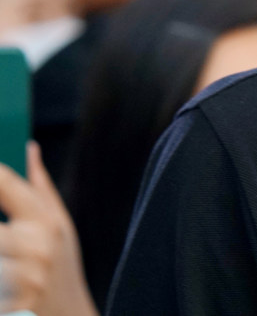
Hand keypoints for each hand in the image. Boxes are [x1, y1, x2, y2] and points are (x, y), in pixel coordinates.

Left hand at [0, 143, 96, 315]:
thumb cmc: (61, 268)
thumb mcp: (59, 225)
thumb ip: (39, 187)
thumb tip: (29, 147)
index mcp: (46, 221)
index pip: (3, 182)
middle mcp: (34, 247)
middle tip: (0, 228)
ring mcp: (21, 279)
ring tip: (5, 250)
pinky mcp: (12, 304)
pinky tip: (3, 278)